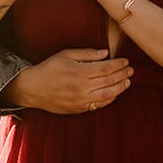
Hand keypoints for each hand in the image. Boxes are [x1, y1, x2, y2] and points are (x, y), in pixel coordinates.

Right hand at [3, 48, 132, 113]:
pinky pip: (99, 105)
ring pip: (107, 95)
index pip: (106, 68)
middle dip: (122, 75)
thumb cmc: (48, 69)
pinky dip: (109, 99)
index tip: (126, 61)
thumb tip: (105, 53)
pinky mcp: (78, 109)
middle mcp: (82, 88)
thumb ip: (87, 54)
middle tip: (131, 70)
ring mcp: (81, 101)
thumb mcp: (65, 55)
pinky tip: (115, 93)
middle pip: (109, 81)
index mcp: (79, 73)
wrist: (32, 89)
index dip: (118, 65)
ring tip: (127, 81)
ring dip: (120, 88)